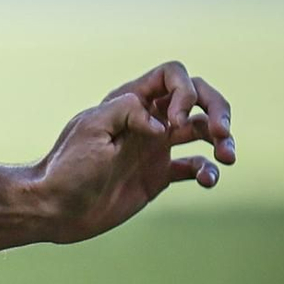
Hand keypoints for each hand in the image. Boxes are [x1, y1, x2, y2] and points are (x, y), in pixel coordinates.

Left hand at [33, 61, 234, 242]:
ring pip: (202, 132)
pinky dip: (207, 170)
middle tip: (221, 133)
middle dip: (217, 109)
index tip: (173, 123)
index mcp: (130, 102)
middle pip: (197, 98)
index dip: (185, 92)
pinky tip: (208, 181)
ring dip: (222, 139)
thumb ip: (126, 110)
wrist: (55, 208)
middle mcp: (148, 120)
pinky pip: (194, 166)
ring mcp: (155, 148)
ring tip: (228, 157)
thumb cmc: (67, 167)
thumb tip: (161, 124)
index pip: (173, 76)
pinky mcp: (158, 175)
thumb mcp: (91, 128)